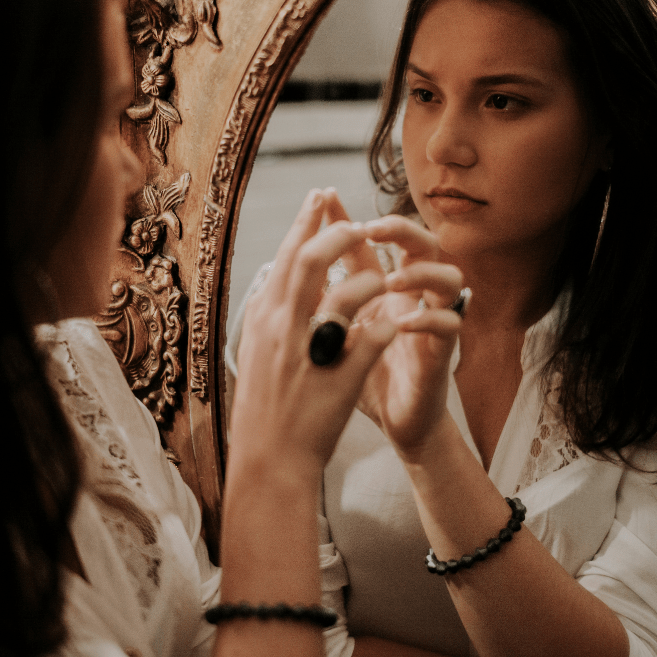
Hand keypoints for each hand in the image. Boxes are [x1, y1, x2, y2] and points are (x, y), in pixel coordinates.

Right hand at [231, 189, 398, 472]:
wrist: (268, 460)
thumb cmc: (264, 406)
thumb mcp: (257, 349)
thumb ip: (270, 310)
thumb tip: (278, 273)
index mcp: (263, 318)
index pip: (285, 255)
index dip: (306, 222)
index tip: (321, 196)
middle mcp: (282, 328)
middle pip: (311, 262)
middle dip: (337, 233)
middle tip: (359, 220)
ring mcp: (310, 353)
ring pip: (344, 295)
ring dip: (368, 279)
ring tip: (384, 279)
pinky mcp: (339, 379)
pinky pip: (371, 339)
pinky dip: (386, 324)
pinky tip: (399, 321)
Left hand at [323, 194, 463, 458]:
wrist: (394, 425)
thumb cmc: (364, 378)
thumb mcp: (333, 335)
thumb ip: (320, 303)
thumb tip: (285, 269)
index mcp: (383, 289)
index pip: (369, 244)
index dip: (347, 218)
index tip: (324, 196)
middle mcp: (413, 298)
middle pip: (423, 244)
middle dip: (400, 229)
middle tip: (371, 229)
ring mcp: (432, 323)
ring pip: (448, 278)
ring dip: (420, 273)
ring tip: (391, 280)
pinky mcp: (441, 354)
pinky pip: (449, 325)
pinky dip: (428, 319)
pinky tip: (404, 323)